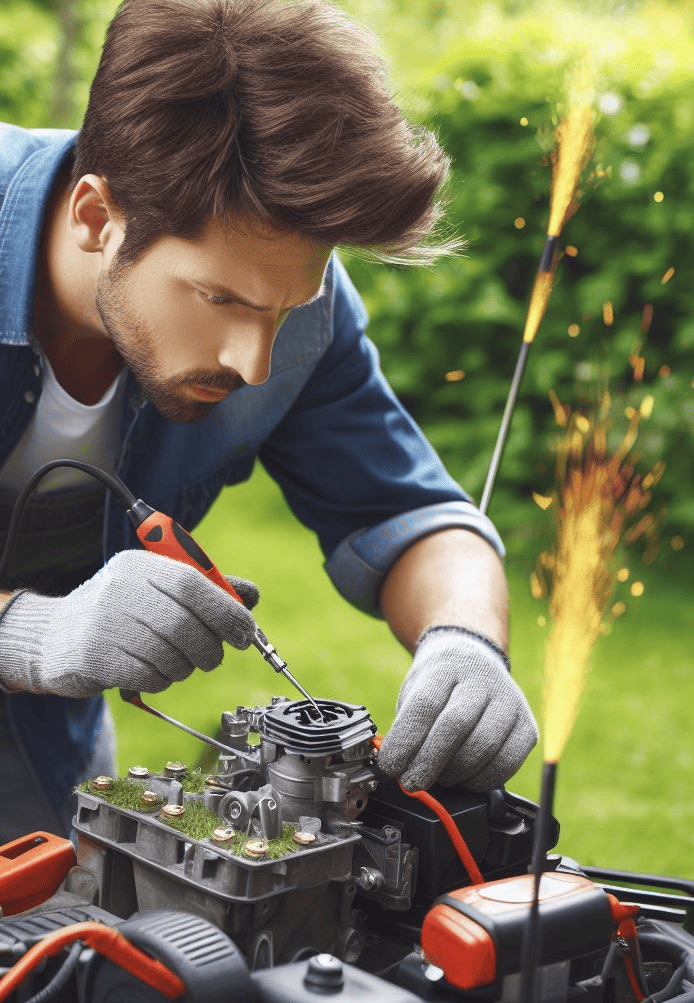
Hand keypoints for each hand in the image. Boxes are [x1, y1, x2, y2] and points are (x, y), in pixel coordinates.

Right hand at [0, 550, 258, 697]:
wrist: (54, 636)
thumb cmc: (119, 612)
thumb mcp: (158, 590)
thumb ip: (205, 591)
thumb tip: (251, 597)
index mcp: (140, 564)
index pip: (192, 584)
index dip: (226, 612)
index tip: (245, 633)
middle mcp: (118, 587)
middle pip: (183, 624)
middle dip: (209, 648)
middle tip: (211, 657)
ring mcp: (102, 622)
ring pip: (167, 655)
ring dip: (183, 668)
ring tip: (175, 664)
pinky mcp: (93, 657)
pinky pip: (147, 676)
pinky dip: (160, 680)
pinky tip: (151, 673)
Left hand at [377, 625, 537, 790]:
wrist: (474, 662)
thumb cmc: (439, 684)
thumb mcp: (416, 690)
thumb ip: (408, 726)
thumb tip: (398, 768)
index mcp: (446, 667)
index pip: (425, 704)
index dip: (405, 740)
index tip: (390, 767)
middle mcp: (481, 679)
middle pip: (456, 724)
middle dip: (429, 761)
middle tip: (412, 782)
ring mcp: (508, 700)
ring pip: (483, 745)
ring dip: (456, 772)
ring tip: (440, 777)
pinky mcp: (527, 725)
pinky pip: (508, 761)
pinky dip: (483, 779)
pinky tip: (467, 778)